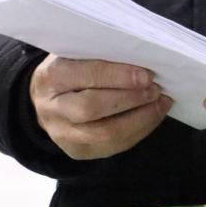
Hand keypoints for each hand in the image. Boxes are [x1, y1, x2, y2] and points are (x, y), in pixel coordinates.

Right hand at [29, 55, 172, 159]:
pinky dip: (138, 131)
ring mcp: (62, 134)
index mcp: (50, 76)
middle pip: (92, 108)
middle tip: (155, 89)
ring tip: (159, 104)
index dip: (117, 77)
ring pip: (104, 133)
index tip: (146, 76)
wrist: (45, 100)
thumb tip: (140, 60)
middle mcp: (51, 108)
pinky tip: (152, 117)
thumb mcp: (75, 55)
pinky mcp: (77, 151)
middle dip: (130, 99)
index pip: (84, 76)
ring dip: (140, 119)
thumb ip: (100, 55)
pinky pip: (112, 146)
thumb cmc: (69, 69)